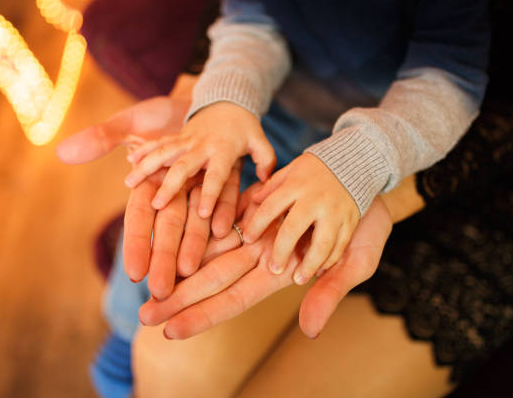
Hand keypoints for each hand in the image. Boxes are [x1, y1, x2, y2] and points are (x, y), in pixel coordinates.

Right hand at [56, 96, 240, 295]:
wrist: (199, 100)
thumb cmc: (160, 115)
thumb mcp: (132, 123)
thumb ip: (103, 138)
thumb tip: (63, 153)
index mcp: (149, 184)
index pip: (139, 219)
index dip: (136, 244)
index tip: (135, 274)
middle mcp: (174, 192)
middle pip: (167, 228)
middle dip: (164, 258)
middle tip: (162, 292)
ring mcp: (201, 188)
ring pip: (197, 220)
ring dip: (196, 247)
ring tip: (192, 273)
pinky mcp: (226, 178)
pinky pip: (228, 197)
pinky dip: (228, 215)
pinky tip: (230, 235)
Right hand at [123, 101, 275, 236]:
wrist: (227, 99)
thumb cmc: (245, 128)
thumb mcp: (260, 141)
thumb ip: (265, 160)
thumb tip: (266, 181)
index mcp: (224, 151)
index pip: (216, 175)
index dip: (210, 193)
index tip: (202, 213)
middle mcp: (202, 146)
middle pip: (183, 166)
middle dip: (169, 185)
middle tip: (157, 205)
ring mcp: (186, 139)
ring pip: (163, 152)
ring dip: (146, 166)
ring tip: (129, 182)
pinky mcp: (176, 135)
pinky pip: (158, 142)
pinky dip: (143, 148)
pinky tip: (128, 160)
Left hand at [138, 198, 391, 338]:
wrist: (365, 179)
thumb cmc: (369, 225)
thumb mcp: (355, 260)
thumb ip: (329, 292)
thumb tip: (309, 332)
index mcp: (282, 274)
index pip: (235, 299)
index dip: (202, 316)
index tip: (169, 332)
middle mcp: (263, 255)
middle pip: (213, 278)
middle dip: (179, 298)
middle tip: (143, 316)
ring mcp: (257, 230)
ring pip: (210, 249)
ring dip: (179, 266)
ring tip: (146, 281)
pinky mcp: (255, 205)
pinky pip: (220, 216)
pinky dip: (197, 227)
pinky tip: (168, 234)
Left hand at [244, 153, 358, 285]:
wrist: (356, 160)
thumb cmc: (316, 169)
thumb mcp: (292, 170)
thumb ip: (273, 186)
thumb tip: (252, 201)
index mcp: (297, 184)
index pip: (270, 207)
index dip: (257, 225)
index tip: (248, 239)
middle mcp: (315, 199)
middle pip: (293, 229)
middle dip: (281, 251)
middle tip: (273, 269)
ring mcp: (335, 211)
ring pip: (322, 243)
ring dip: (309, 264)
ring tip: (298, 279)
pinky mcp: (351, 220)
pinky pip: (340, 244)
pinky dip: (330, 260)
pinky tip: (319, 270)